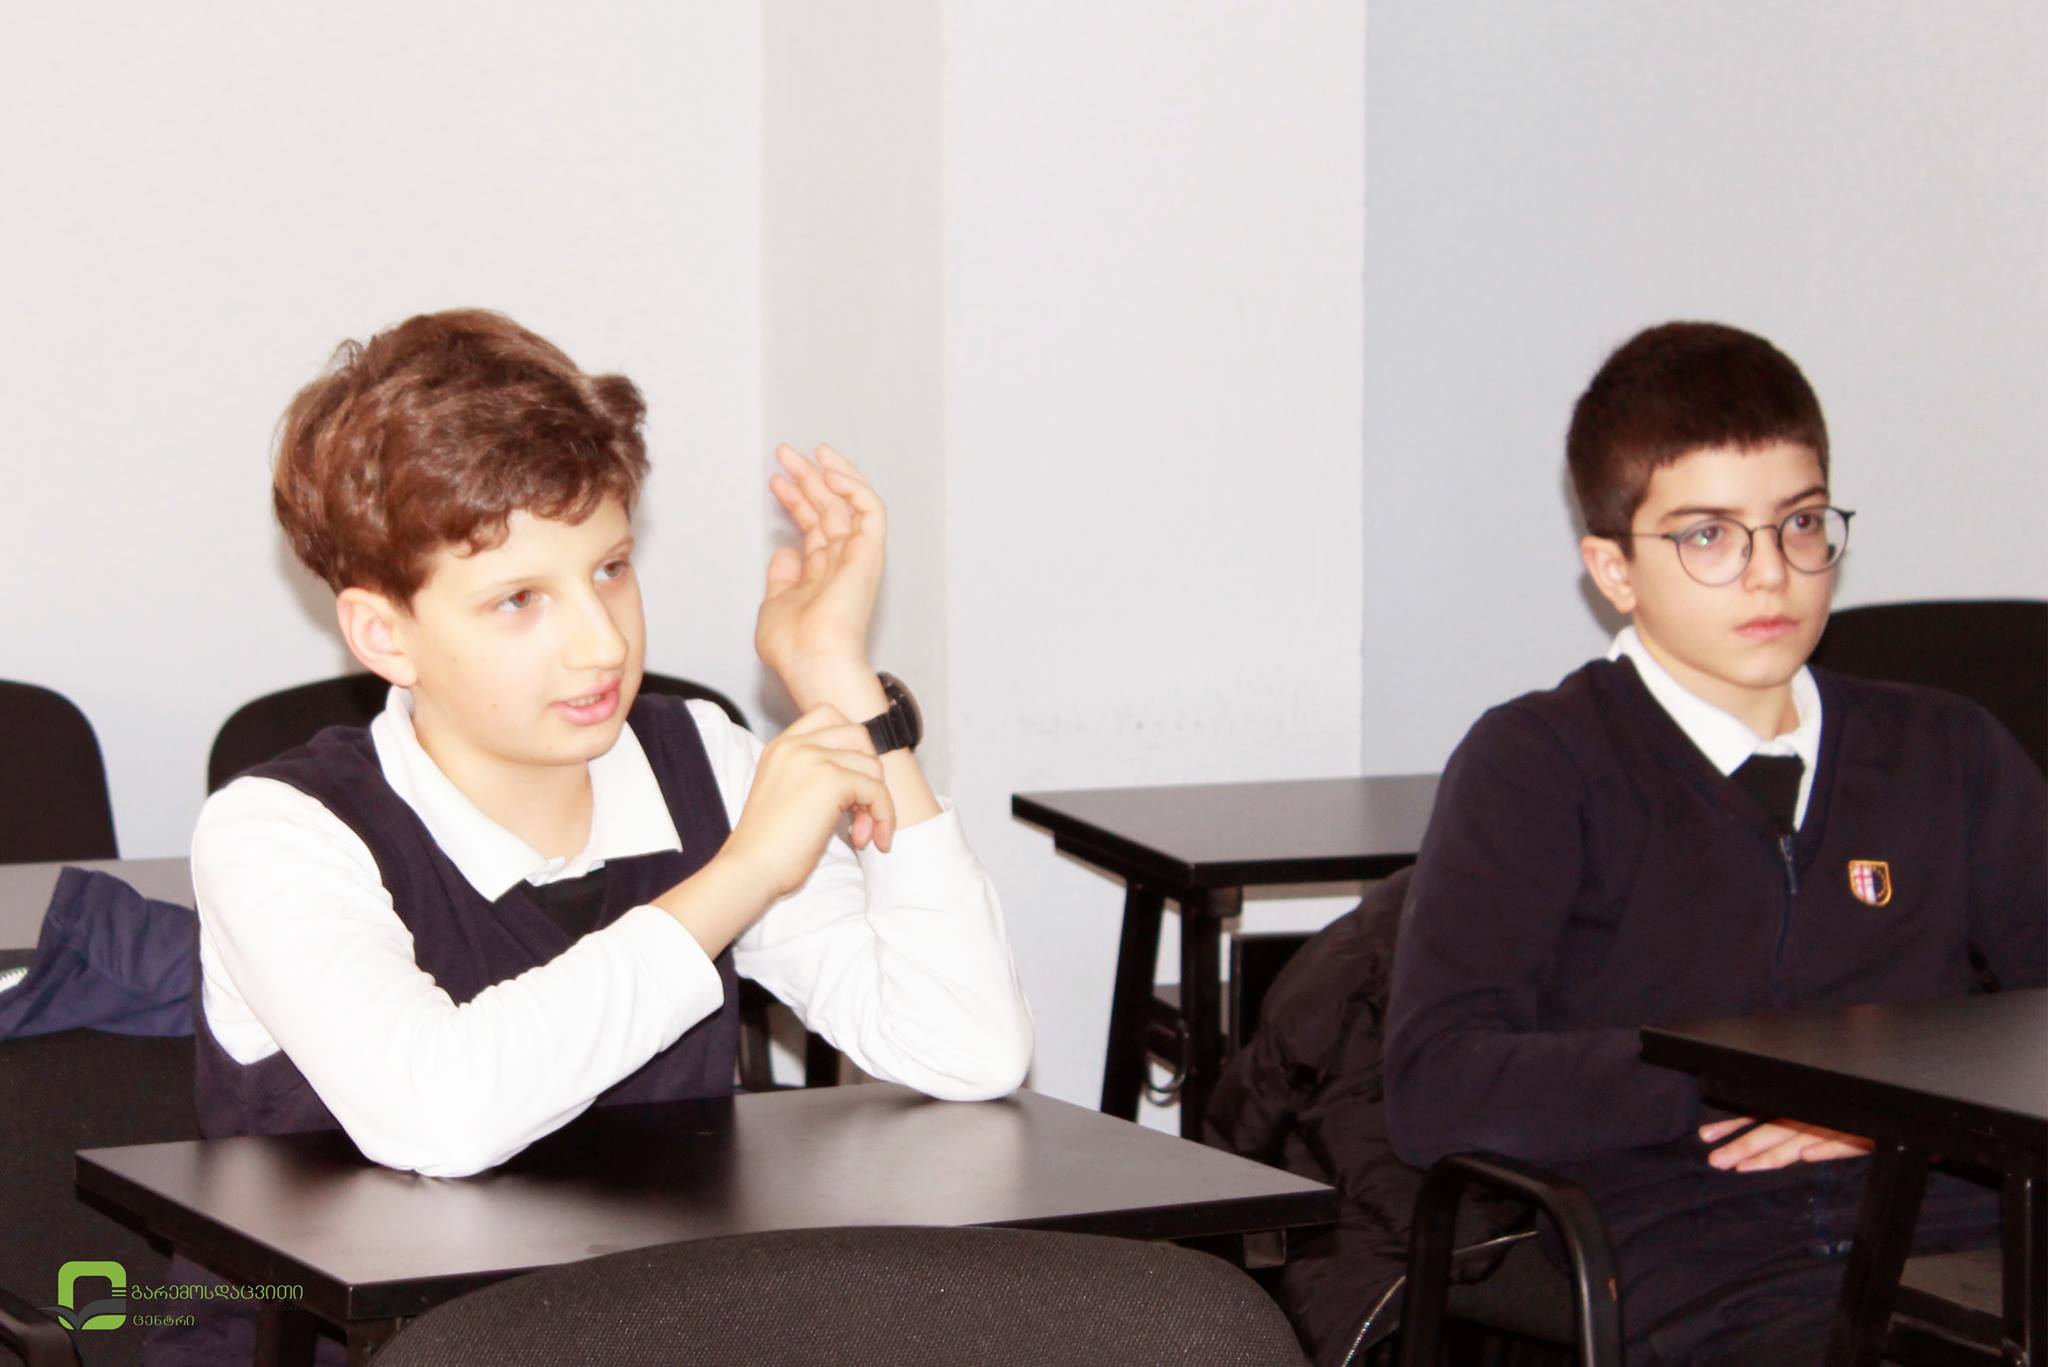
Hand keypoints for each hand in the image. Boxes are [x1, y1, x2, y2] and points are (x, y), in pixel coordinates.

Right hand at [719, 706, 896, 900]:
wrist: (751, 868)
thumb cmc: (769, 847)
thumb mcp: (787, 795)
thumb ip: (813, 776)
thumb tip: (862, 780)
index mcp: (781, 746)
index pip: (828, 715)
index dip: (851, 745)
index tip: (850, 782)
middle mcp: (796, 745)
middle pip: (859, 735)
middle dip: (869, 772)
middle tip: (860, 811)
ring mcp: (813, 758)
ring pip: (872, 766)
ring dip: (876, 804)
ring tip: (859, 834)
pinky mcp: (832, 780)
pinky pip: (877, 791)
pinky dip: (883, 817)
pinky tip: (871, 841)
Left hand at [756, 444, 886, 710]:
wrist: (813, 660)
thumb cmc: (794, 647)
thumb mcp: (774, 605)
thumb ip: (781, 576)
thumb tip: (785, 549)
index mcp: (822, 576)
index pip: (814, 528)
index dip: (796, 501)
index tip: (777, 482)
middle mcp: (841, 564)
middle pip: (828, 510)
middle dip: (807, 479)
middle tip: (785, 455)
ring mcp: (857, 557)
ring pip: (849, 504)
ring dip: (828, 475)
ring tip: (804, 454)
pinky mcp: (869, 552)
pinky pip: (870, 510)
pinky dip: (854, 486)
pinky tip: (830, 471)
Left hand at [1699, 1116, 1871, 1171]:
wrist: (1908, 1110)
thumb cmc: (1867, 1114)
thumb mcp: (1830, 1118)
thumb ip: (1802, 1130)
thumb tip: (1784, 1149)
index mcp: (1803, 1108)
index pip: (1761, 1116)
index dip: (1734, 1126)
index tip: (1706, 1136)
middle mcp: (1815, 1114)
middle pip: (1773, 1130)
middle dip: (1743, 1147)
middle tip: (1715, 1161)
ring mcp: (1839, 1124)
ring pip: (1800, 1139)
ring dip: (1771, 1153)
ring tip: (1744, 1167)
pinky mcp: (1867, 1133)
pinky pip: (1846, 1142)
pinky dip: (1827, 1148)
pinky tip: (1806, 1155)